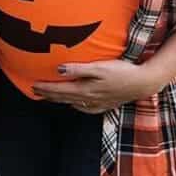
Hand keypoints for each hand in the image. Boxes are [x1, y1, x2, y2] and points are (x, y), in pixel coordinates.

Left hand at [32, 60, 158, 113]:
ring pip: (72, 103)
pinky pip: (84, 108)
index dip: (45, 88)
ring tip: (48, 97)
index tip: (32, 85)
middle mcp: (88, 99)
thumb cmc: (121, 71)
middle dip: (48, 95)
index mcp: (85, 90)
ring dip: (58, 100)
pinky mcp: (104, 105)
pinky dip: (74, 105)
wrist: (143, 83)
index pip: (59, 90)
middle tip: (34, 91)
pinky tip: (73, 104)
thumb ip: (78, 69)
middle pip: (63, 98)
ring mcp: (97, 104)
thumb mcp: (99, 67)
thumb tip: (58, 70)